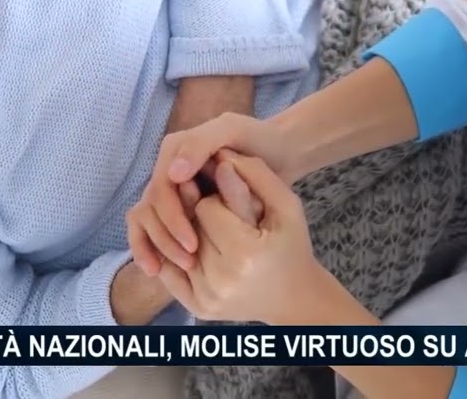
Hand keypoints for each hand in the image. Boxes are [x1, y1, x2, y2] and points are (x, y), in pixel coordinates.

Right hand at [127, 112, 297, 275]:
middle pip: (151, 209)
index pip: (161, 190)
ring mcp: (173, 189)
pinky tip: (160, 271)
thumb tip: (172, 175)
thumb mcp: (232, 130)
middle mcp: (168, 169)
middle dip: (165, 238)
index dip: (172, 219)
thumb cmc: (259, 138)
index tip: (192, 245)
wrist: (280, 149)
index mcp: (174, 150)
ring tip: (181, 270)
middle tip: (189, 264)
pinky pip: (156, 229)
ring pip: (149, 221)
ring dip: (158, 247)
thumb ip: (201, 145)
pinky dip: (154, 249)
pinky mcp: (180, 205)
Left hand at [158, 150, 327, 324]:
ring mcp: (206, 298)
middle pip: (188, 227)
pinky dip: (178, 257)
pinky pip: (170, 272)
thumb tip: (220, 159)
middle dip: (202, 217)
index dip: (217, 199)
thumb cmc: (292, 246)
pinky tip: (200, 250)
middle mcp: (221, 280)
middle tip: (225, 220)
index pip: (205, 207)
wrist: (296, 298)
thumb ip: (257, 176)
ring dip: (190, 235)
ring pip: (177, 247)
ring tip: (218, 237)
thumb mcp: (287, 206)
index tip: (233, 204)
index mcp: (245, 253)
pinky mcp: (197, 309)